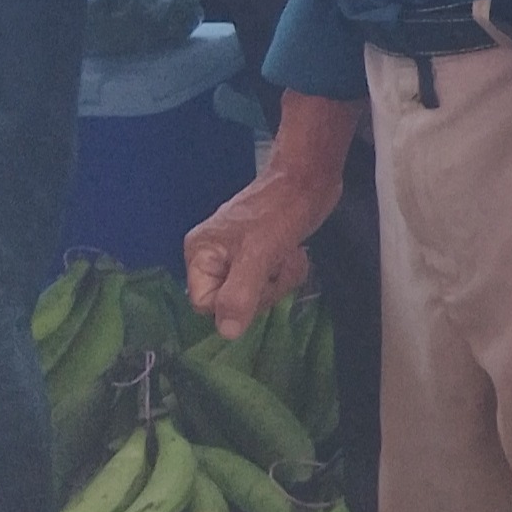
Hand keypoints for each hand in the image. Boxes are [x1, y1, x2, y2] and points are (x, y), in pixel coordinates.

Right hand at [184, 160, 334, 337]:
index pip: (205, 304)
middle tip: (277, 262)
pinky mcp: (260, 254)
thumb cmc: (281, 211)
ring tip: (288, 253)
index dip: (235, 302)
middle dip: (263, 288)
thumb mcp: (259, 254)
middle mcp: (212, 256)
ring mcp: (237, 255)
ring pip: (254, 293)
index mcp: (200, 254)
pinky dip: (286, 272)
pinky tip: (294, 252)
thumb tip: (226, 333)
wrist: (311, 178)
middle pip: (232, 302)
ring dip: (280, 280)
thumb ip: (240, 293)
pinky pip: (269, 281)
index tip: (258, 283)